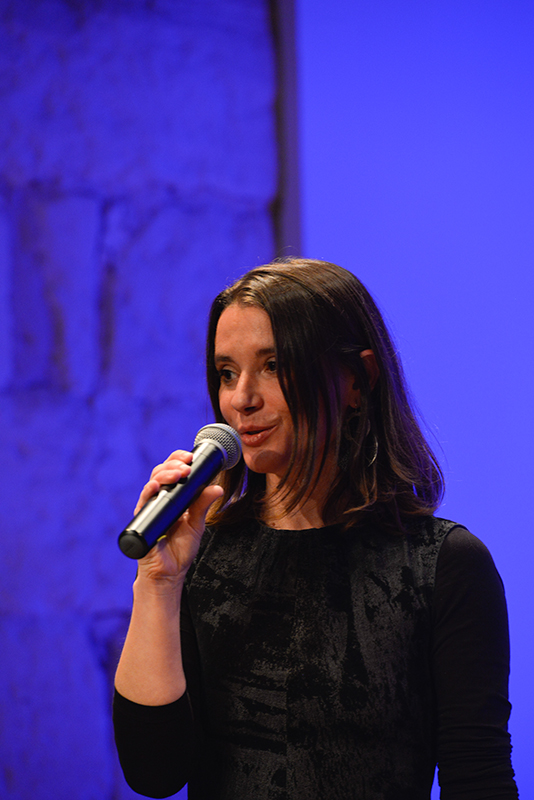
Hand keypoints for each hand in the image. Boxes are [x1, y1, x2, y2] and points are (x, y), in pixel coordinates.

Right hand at [133, 451, 223, 584]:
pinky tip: (155, 486)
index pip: (173, 470)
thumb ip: (203, 505)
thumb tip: (218, 488)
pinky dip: (149, 491)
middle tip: (187, 465)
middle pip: (161, 472)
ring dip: (165, 474)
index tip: (191, 456)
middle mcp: (159, 499)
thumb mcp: (196, 524)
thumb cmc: (180, 549)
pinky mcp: (142, 519)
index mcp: (172, 496)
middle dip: (174, 464)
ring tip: (179, 473)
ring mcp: (149, 508)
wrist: (168, 573)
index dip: (179, 459)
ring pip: (152, 482)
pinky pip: (143, 502)